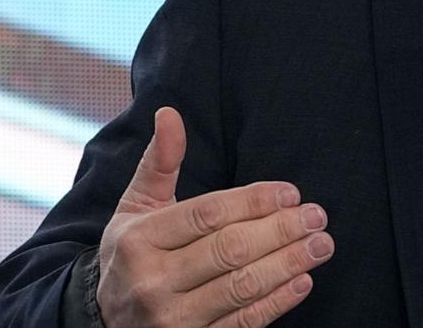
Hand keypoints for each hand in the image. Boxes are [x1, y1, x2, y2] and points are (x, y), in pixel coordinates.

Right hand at [95, 108, 334, 326]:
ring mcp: (172, 318)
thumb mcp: (136, 206)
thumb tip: (170, 114)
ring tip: (321, 244)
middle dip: (281, 230)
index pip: (208, 215)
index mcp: (140, 239)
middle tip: (317, 216)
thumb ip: (159, 162)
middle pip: (230, 250)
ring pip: (242, 287)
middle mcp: (153, 280)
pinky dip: (277, 303)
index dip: (254, 201)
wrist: (101, 319)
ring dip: (289, 264)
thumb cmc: (130, 252)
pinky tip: (302, 281)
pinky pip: (242, 323)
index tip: (291, 193)